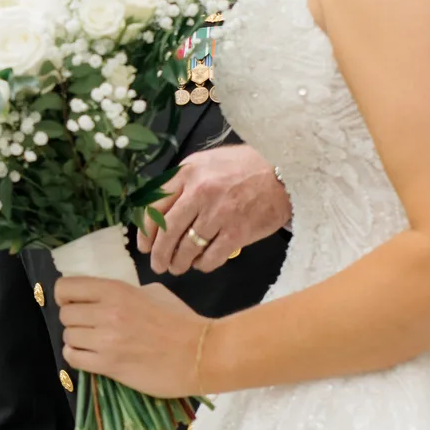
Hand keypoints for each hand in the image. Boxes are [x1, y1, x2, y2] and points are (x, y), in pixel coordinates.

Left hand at [57, 277, 207, 396]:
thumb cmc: (181, 321)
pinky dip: (78, 357)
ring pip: (67, 337)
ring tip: (93, 344)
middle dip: (74, 320)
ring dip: (77, 340)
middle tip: (89, 327)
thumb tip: (104, 299)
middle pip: (65, 314)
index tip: (73, 302)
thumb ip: (124, 293)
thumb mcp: (153, 293)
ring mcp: (105, 340)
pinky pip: (73, 358)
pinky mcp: (108, 365)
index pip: (67, 287)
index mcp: (116, 290)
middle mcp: (106, 312)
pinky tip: (92, 357)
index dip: (66, 296)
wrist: (200, 354)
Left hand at [140, 145, 288, 275]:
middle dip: (159, 254)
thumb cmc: (244, 166)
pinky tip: (202, 264)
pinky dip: (203, 264)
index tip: (145, 245)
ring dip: (179, 263)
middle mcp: (200, 192)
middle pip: (167, 231)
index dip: (145, 231)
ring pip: (187, 247)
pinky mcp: (237, 231)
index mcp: (187, 173)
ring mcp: (219, 213)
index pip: (154, 207)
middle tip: (158, 265)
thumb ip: (182, 181)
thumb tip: (159, 209)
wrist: (284, 171)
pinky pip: (211, 257)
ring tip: (178, 267)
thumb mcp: (207, 162)